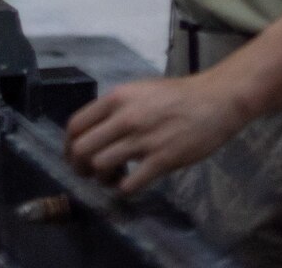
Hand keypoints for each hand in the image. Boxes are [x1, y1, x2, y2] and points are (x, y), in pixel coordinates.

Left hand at [65, 72, 251, 194]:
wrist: (212, 101)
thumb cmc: (174, 95)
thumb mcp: (136, 91)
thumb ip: (115, 109)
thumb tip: (95, 130)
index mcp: (115, 98)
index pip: (75, 125)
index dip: (69, 145)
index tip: (73, 156)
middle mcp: (124, 118)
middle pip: (82, 149)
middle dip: (79, 166)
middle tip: (88, 173)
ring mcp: (143, 140)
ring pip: (101, 166)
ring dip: (102, 178)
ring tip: (111, 178)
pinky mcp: (162, 160)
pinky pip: (131, 184)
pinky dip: (123, 190)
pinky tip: (128, 187)